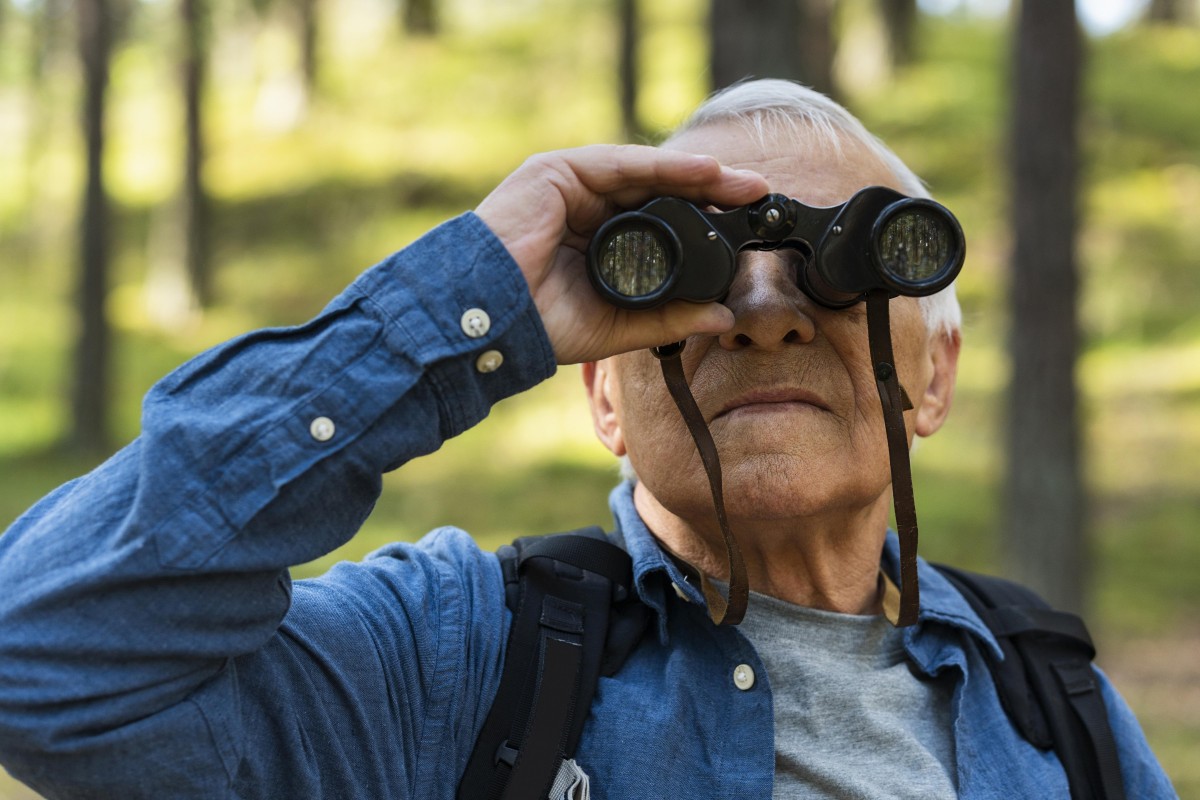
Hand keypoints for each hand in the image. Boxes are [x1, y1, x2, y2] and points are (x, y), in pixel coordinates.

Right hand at [475, 145, 768, 363]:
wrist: (487, 319)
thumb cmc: (540, 324)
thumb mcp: (617, 322)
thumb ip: (667, 317)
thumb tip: (721, 317)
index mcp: (596, 239)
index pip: (659, 221)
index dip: (703, 223)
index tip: (745, 231)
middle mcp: (586, 206)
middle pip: (659, 191)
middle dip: (711, 192)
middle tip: (758, 196)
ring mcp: (571, 186)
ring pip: (646, 172)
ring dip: (698, 175)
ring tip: (742, 183)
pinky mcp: (558, 172)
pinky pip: (623, 164)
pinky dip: (665, 167)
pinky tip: (704, 173)